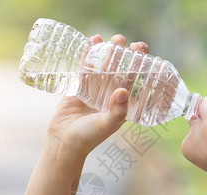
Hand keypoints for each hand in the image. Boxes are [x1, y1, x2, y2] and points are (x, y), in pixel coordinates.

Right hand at [45, 34, 149, 157]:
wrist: (63, 141)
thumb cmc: (88, 137)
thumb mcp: (106, 125)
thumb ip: (116, 111)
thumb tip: (123, 91)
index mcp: (122, 103)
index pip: (135, 81)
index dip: (141, 66)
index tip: (143, 53)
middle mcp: (110, 94)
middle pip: (121, 69)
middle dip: (125, 54)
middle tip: (126, 42)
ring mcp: (95, 89)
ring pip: (104, 65)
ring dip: (109, 50)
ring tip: (114, 39)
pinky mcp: (79, 86)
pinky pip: (86, 66)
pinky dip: (90, 53)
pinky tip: (93, 41)